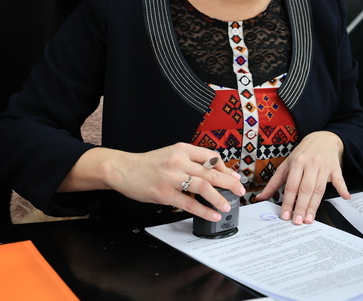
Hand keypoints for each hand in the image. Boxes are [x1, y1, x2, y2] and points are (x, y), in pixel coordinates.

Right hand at [59, 143, 244, 221]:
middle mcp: (179, 161)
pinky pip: (189, 204)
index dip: (225, 167)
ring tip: (227, 206)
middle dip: (229, 182)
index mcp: (182, 149)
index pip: (211, 156)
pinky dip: (203, 210)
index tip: (233, 176)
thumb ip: (189, 160)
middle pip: (211, 172)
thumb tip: (212, 172)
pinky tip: (212, 215)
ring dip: (219, 198)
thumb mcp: (170, 153)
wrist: (123, 169)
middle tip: (239, 191)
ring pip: (203, 187)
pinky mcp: (164, 193)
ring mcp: (172, 178)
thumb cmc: (147, 164)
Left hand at [256, 130, 349, 224]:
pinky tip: (345, 197)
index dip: (288, 202)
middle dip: (301, 207)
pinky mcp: (335, 168)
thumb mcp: (287, 164)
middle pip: (305, 189)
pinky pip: (340, 179)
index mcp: (297, 162)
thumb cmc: (302, 154)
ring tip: (309, 219)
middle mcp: (310, 164)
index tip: (285, 216)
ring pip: (319, 188)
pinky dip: (343, 188)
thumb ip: (274, 182)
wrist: (322, 139)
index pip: (291, 186)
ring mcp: (324, 166)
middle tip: (297, 221)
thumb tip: (261, 197)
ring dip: (314, 205)